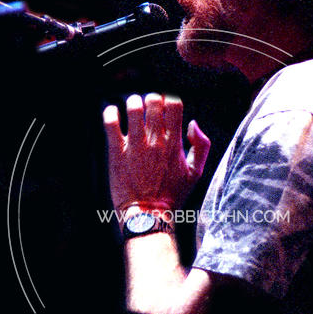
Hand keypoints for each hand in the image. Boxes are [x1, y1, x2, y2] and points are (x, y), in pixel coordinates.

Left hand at [102, 93, 210, 210]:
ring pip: (133, 108)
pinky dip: (110, 113)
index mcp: (175, 144)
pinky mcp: (117, 153)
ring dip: (133, 102)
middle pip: (153, 102)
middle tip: (148, 106)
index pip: (174, 106)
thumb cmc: (173, 195)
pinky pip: (110, 124)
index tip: (166, 106)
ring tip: (133, 108)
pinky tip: (112, 113)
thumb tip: (193, 123)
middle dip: (151, 98)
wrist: (148, 215)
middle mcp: (155, 142)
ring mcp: (135, 146)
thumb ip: (202, 146)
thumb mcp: (196, 173)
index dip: (170, 100)